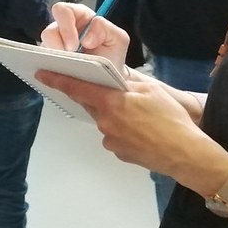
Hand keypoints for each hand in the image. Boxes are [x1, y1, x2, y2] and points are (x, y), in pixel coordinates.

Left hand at [34, 69, 218, 182]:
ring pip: (105, 121)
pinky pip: (114, 136)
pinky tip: (142, 132)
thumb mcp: (151, 90)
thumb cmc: (170, 118)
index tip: (42, 74)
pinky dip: (123, 131)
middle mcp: (105, 121)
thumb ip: (128, 84)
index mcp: (111, 102)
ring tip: (142, 118)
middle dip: (98, 98)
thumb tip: (114, 82)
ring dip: (115, 115)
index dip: (58, 80)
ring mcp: (110, 139)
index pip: (77, 88)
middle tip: (117, 96)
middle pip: (92, 104)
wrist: (184, 153)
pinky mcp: (118, 152)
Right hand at [41, 1, 129, 68]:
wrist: (109, 78)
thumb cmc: (113, 55)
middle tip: (71, 58)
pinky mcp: (50, 61)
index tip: (74, 45)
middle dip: (58, 47)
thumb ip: (105, 29)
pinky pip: (44, 62)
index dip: (65, 26)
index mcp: (79, 17)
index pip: (63, 10)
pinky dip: (52, 68)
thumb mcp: (118, 39)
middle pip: (49, 31)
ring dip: (56, 59)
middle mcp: (64, 29)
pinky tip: (64, 73)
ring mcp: (55, 46)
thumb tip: (86, 38)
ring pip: (44, 48)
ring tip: (70, 68)